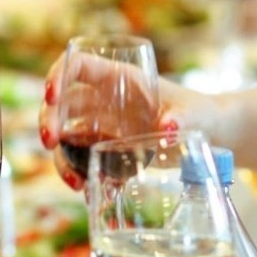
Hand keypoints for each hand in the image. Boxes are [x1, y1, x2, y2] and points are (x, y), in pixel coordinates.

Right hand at [39, 53, 217, 189]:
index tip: (51, 96)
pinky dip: (79, 174)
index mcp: (119, 79)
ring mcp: (102, 126)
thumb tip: (169, 129)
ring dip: (61, 157)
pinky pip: (82, 160)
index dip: (58, 75)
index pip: (78, 66)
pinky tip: (85, 190)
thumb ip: (183, 118)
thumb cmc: (200, 113)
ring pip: (67, 136)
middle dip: (49, 120)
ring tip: (74, 181)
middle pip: (63, 103)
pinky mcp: (106, 149)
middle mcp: (104, 100)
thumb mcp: (194, 114)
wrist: (206, 136)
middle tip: (51, 141)